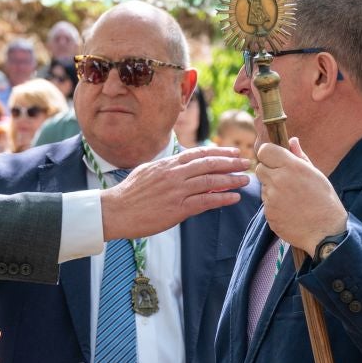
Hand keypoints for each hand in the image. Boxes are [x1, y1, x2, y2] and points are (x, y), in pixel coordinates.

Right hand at [98, 146, 249, 240]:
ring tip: (245, 180)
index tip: (233, 151)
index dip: (219, 151)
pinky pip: (205, 201)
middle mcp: (174, 174)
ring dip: (231, 180)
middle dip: (231, 162)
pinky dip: (222, 198)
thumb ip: (166, 167)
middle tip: (246, 162)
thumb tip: (178, 163)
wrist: (115, 211)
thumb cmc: (129, 194)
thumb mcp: (147, 171)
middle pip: (209, 164)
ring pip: (210, 181)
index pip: (198, 153)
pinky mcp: (177, 209)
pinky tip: (234, 198)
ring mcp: (177, 191)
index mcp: (167, 164)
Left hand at [254, 138, 347, 252]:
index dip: (269, 154)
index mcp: (292, 166)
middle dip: (269, 172)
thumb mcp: (315, 174)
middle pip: (260, 168)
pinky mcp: (268, 213)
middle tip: (284, 180)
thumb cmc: (324, 200)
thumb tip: (292, 140)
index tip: (275, 159)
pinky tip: (290, 210)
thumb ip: (300, 156)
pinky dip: (274, 205)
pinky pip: (266, 204)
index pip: (265, 150)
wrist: (325, 231)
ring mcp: (272, 198)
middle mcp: (279, 180)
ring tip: (292, 199)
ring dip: (272, 190)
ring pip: (263, 187)